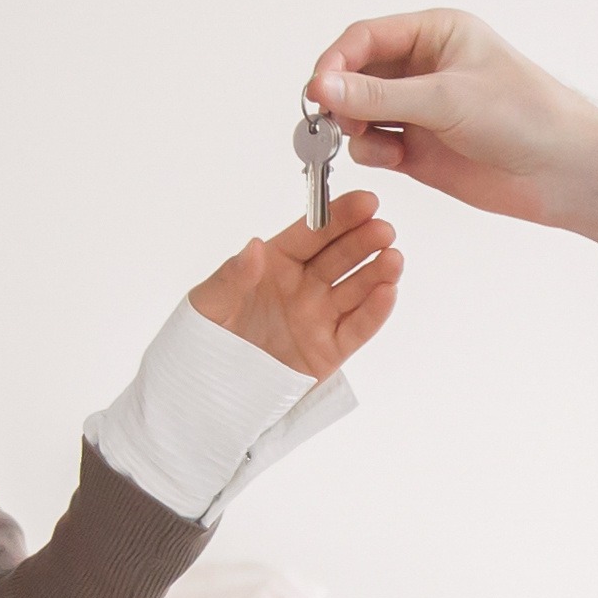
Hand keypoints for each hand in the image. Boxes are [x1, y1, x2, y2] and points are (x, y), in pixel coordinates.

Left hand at [189, 191, 406, 377]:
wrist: (208, 394)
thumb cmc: (203, 342)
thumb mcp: (208, 304)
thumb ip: (232, 275)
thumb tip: (253, 247)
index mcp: (275, 265)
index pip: (312, 234)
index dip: (338, 217)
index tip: (365, 202)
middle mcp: (303, 286)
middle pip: (341, 257)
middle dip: (365, 241)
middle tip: (383, 229)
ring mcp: (319, 317)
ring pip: (356, 290)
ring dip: (378, 272)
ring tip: (393, 259)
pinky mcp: (329, 351)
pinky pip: (358, 328)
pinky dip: (375, 311)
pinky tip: (388, 292)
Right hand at [306, 11, 597, 239]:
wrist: (563, 171)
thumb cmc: (524, 116)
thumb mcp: (446, 98)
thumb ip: (379, 94)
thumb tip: (322, 86)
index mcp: (435, 34)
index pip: (366, 37)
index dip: (336, 61)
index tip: (317, 89)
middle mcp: (424, 67)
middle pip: (356, 74)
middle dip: (340, 96)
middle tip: (331, 121)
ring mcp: (420, 109)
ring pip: (359, 112)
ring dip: (354, 126)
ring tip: (368, 140)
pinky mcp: (419, 148)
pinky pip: (374, 146)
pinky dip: (372, 153)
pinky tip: (394, 159)